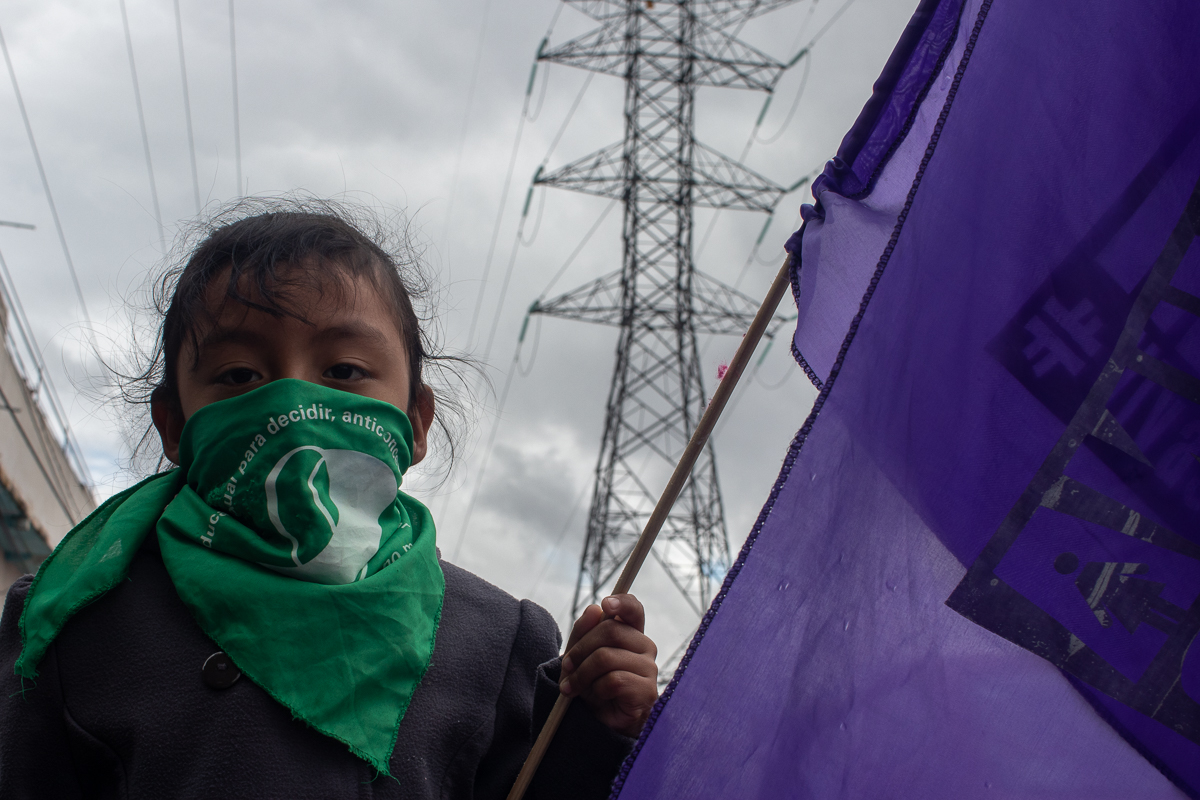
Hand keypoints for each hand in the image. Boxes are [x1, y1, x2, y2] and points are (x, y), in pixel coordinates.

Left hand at [559, 594, 657, 737]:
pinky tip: (593, 697)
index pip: (634, 609)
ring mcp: (649, 669)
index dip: (622, 602)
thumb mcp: (579, 656)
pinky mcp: (647, 691)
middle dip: (580, 649)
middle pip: (611, 631)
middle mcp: (644, 647)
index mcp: (630, 633)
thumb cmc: (592, 685)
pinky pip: (614, 680)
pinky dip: (595, 689)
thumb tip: (595, 609)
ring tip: (572, 687)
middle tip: (566, 667)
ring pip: (607, 657)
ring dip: (582, 674)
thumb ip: (584, 631)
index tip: (605, 604)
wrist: (600, 723)